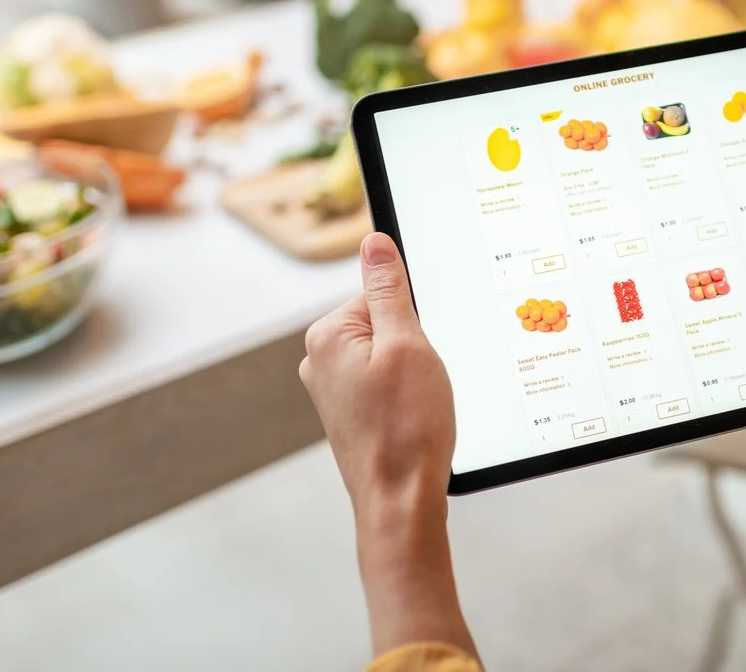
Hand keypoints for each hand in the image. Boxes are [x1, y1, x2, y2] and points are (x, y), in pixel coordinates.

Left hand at [299, 232, 476, 659]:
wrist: (400, 503)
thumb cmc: (406, 430)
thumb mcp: (407, 344)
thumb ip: (389, 289)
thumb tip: (375, 242)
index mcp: (328, 335)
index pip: (382, 293)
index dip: (416, 318)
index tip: (425, 348)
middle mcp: (320, 360)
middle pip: (386, 323)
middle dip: (416, 346)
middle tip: (424, 381)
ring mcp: (333, 390)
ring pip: (391, 356)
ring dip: (416, 373)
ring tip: (420, 405)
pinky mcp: (350, 413)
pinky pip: (388, 383)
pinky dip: (409, 395)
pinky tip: (415, 419)